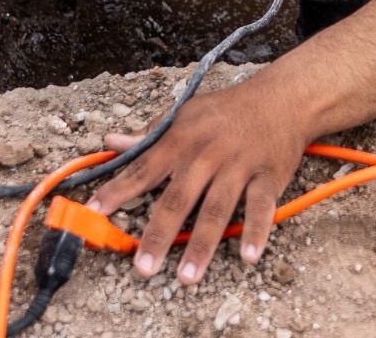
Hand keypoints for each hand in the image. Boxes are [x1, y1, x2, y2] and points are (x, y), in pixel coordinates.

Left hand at [87, 76, 309, 283]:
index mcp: (181, 139)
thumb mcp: (185, 114)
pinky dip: (256, 231)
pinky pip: (261, 207)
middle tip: (143, 268)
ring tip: (186, 277)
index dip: (118, 191)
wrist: (281, 98)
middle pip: (179, 199)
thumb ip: (149, 134)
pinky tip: (248, 256)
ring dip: (202, 245)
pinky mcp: (268, 176)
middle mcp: (207, 154)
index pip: (143, 169)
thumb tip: (111, 141)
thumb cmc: (226, 110)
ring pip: (217, 209)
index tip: (94, 214)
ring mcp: (238, 166)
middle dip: (159, 235)